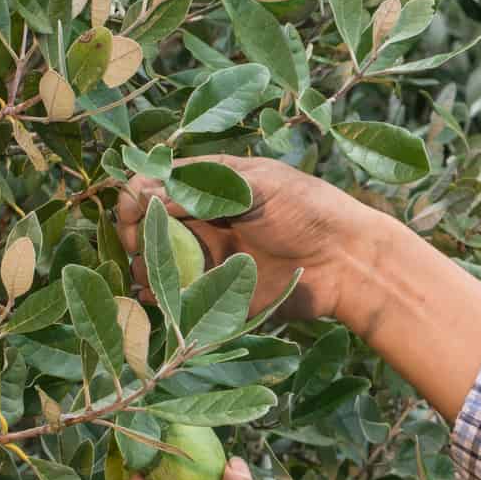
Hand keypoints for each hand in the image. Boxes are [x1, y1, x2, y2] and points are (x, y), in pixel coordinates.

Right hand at [116, 154, 376, 323]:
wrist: (345, 260)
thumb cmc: (307, 211)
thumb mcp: (257, 187)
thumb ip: (203, 190)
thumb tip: (145, 194)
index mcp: (210, 184)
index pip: (153, 184)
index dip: (137, 197)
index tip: (137, 213)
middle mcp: (202, 218)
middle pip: (146, 223)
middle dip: (135, 233)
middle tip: (140, 246)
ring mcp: (207, 255)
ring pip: (154, 260)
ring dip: (144, 266)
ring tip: (152, 273)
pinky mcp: (217, 291)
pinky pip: (174, 294)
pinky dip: (157, 295)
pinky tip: (155, 295)